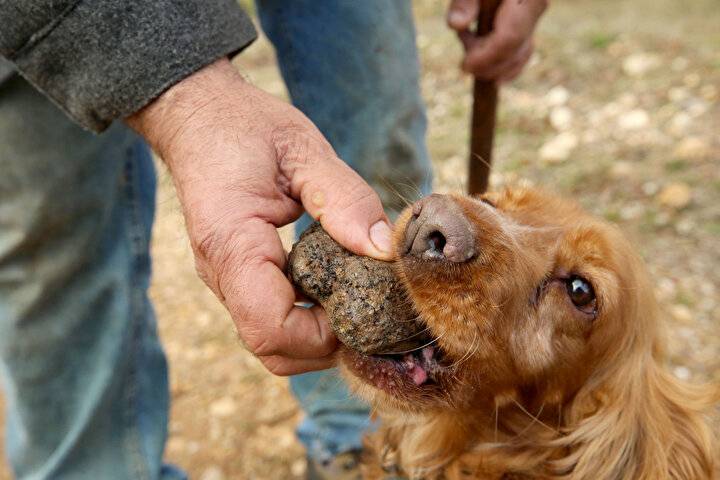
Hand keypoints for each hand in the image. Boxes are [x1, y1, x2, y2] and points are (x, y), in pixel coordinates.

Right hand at [127, 59, 392, 374]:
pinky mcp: (236, 275)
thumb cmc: (245, 128)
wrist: (197, 115)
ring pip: (270, 340)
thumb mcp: (302, 150)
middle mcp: (221, 273)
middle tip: (369, 312)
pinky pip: (269, 315)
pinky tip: (335, 285)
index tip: (363, 303)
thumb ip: (345, 199)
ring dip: (316, 336)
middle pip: (272, 348)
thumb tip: (385, 251)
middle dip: (326, 346)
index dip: (323, 335)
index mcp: (233, 245)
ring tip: (356, 299)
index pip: (271, 327)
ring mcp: (224, 278)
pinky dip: (305, 317)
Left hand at [447, 0, 547, 81]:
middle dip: (487, 63)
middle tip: (462, 57)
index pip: (509, 38)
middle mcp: (537, 6)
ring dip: (491, 64)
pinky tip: (482, 66)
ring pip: (520, 54)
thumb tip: (457, 25)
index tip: (464, 66)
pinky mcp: (529, 23)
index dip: (487, 57)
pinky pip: (522, 51)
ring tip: (467, 45)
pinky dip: (504, 65)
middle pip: (515, 50)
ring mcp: (535, 16)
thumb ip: (463, 1)